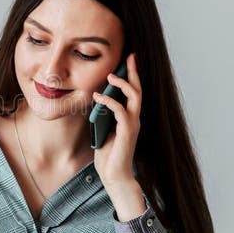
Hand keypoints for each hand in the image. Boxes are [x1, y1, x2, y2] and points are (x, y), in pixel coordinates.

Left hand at [92, 53, 143, 216]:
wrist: (114, 175)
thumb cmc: (108, 155)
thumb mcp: (102, 129)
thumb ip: (103, 115)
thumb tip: (95, 99)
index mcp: (129, 117)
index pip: (134, 92)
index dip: (132, 75)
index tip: (129, 59)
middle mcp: (134, 118)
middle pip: (139, 89)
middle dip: (134, 72)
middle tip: (129, 57)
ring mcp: (132, 124)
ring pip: (134, 97)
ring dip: (123, 84)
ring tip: (111, 75)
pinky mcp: (127, 131)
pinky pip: (120, 110)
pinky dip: (109, 101)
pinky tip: (98, 97)